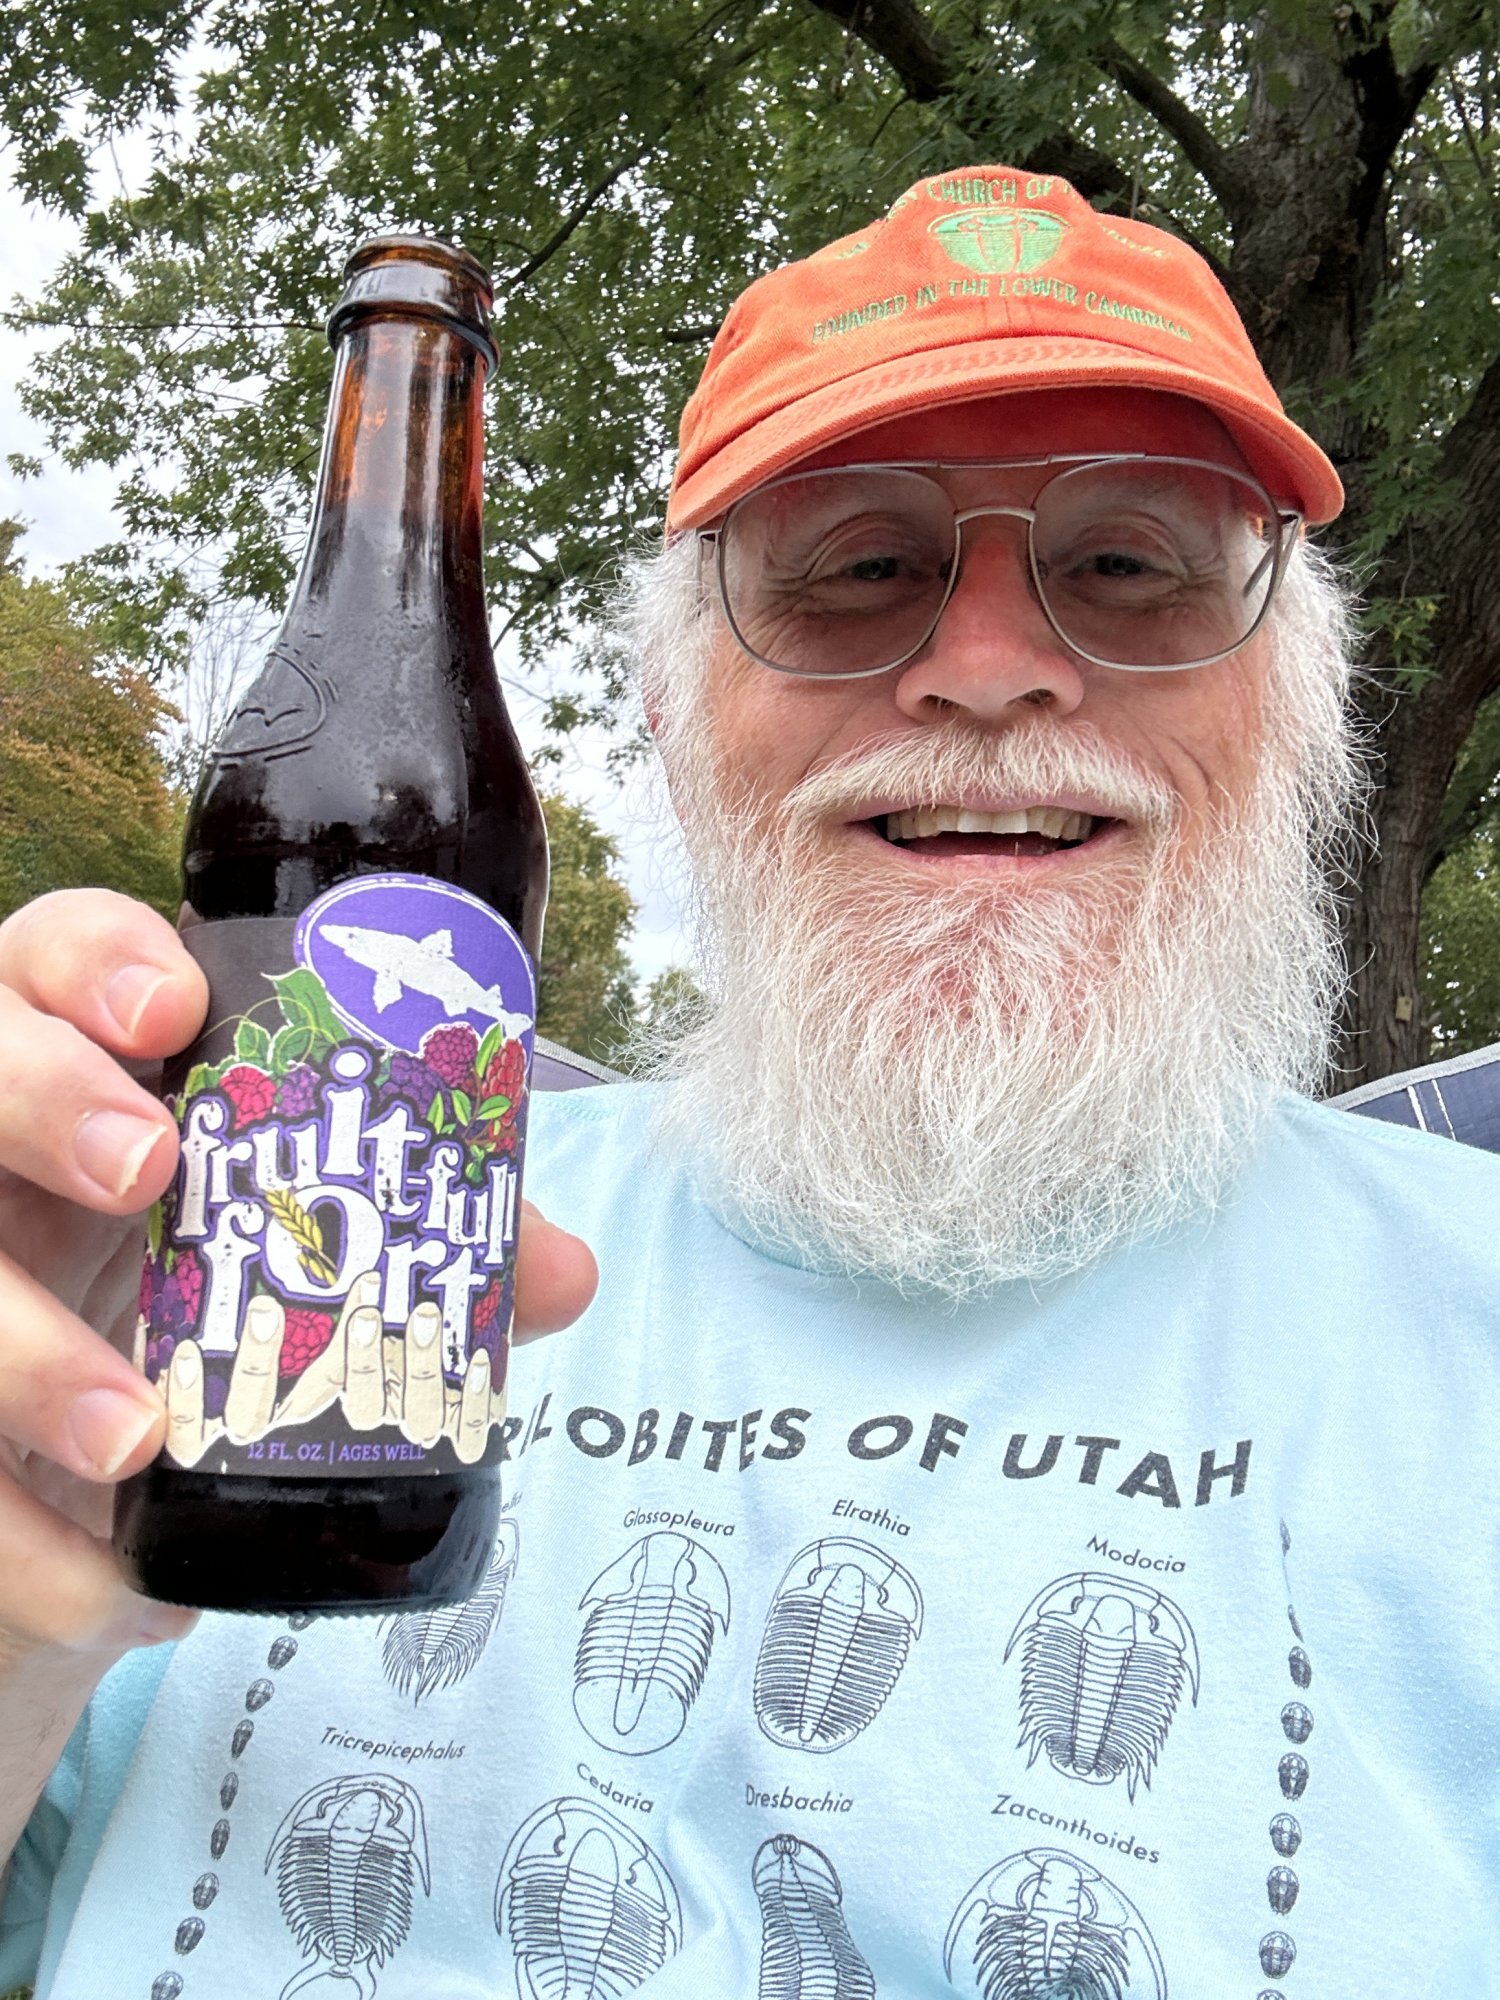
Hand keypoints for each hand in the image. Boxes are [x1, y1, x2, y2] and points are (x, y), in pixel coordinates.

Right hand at [0, 889, 597, 1666]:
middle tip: (149, 1169)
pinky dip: (26, 1548)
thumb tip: (562, 1273)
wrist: (70, 1479)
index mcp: (91, 1069)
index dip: (99, 959)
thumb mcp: (296, 1252)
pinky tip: (113, 1596)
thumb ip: (424, 1242)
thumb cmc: (195, 1297)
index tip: (176, 1008)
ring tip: (138, 1440)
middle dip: (44, 1099)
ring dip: (29, 1357)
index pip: (59, 954)